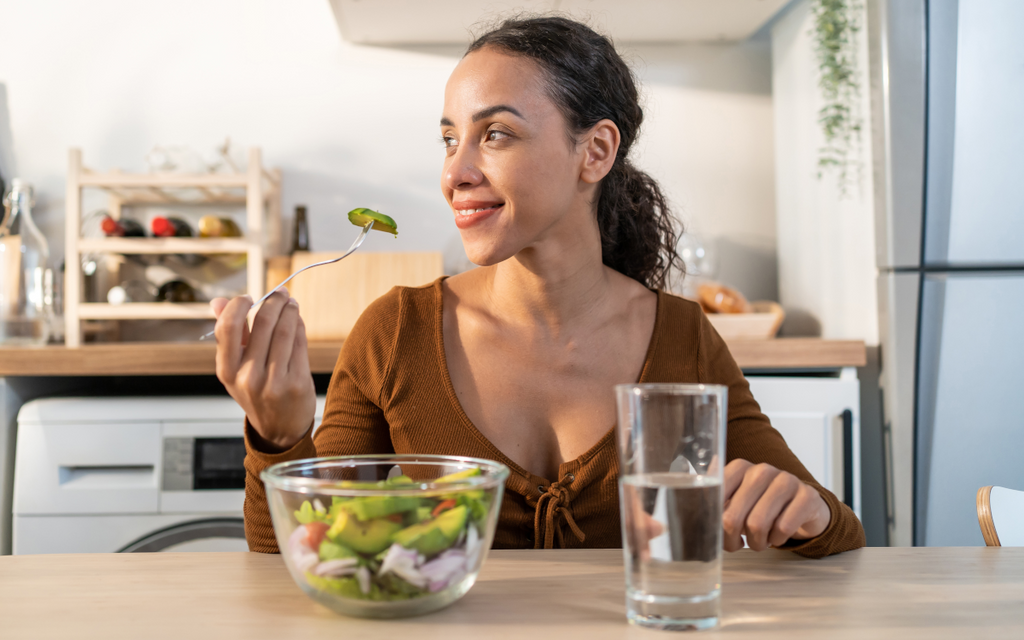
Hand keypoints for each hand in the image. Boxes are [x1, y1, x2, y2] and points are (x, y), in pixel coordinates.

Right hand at [211, 290, 315, 449]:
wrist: (279, 430)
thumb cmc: (255, 393)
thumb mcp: (234, 368)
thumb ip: (230, 334)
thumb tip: (218, 302)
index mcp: (226, 371)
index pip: (228, 327)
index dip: (239, 305)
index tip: (249, 297)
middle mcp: (248, 377)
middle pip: (263, 324)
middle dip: (273, 301)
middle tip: (279, 293)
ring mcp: (274, 381)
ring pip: (284, 330)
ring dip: (289, 310)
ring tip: (290, 302)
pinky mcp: (297, 382)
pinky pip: (299, 343)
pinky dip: (298, 325)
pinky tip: (296, 319)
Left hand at [722, 459, 830, 551]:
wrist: (804, 507)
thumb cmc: (762, 507)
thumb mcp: (737, 501)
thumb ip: (715, 504)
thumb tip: (693, 521)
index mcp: (739, 468)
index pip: (715, 499)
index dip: (713, 524)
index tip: (718, 533)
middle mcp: (761, 470)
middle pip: (733, 517)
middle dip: (731, 540)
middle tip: (737, 545)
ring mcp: (786, 480)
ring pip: (757, 524)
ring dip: (755, 542)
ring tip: (758, 542)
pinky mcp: (807, 495)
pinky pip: (783, 528)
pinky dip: (777, 540)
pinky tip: (777, 536)